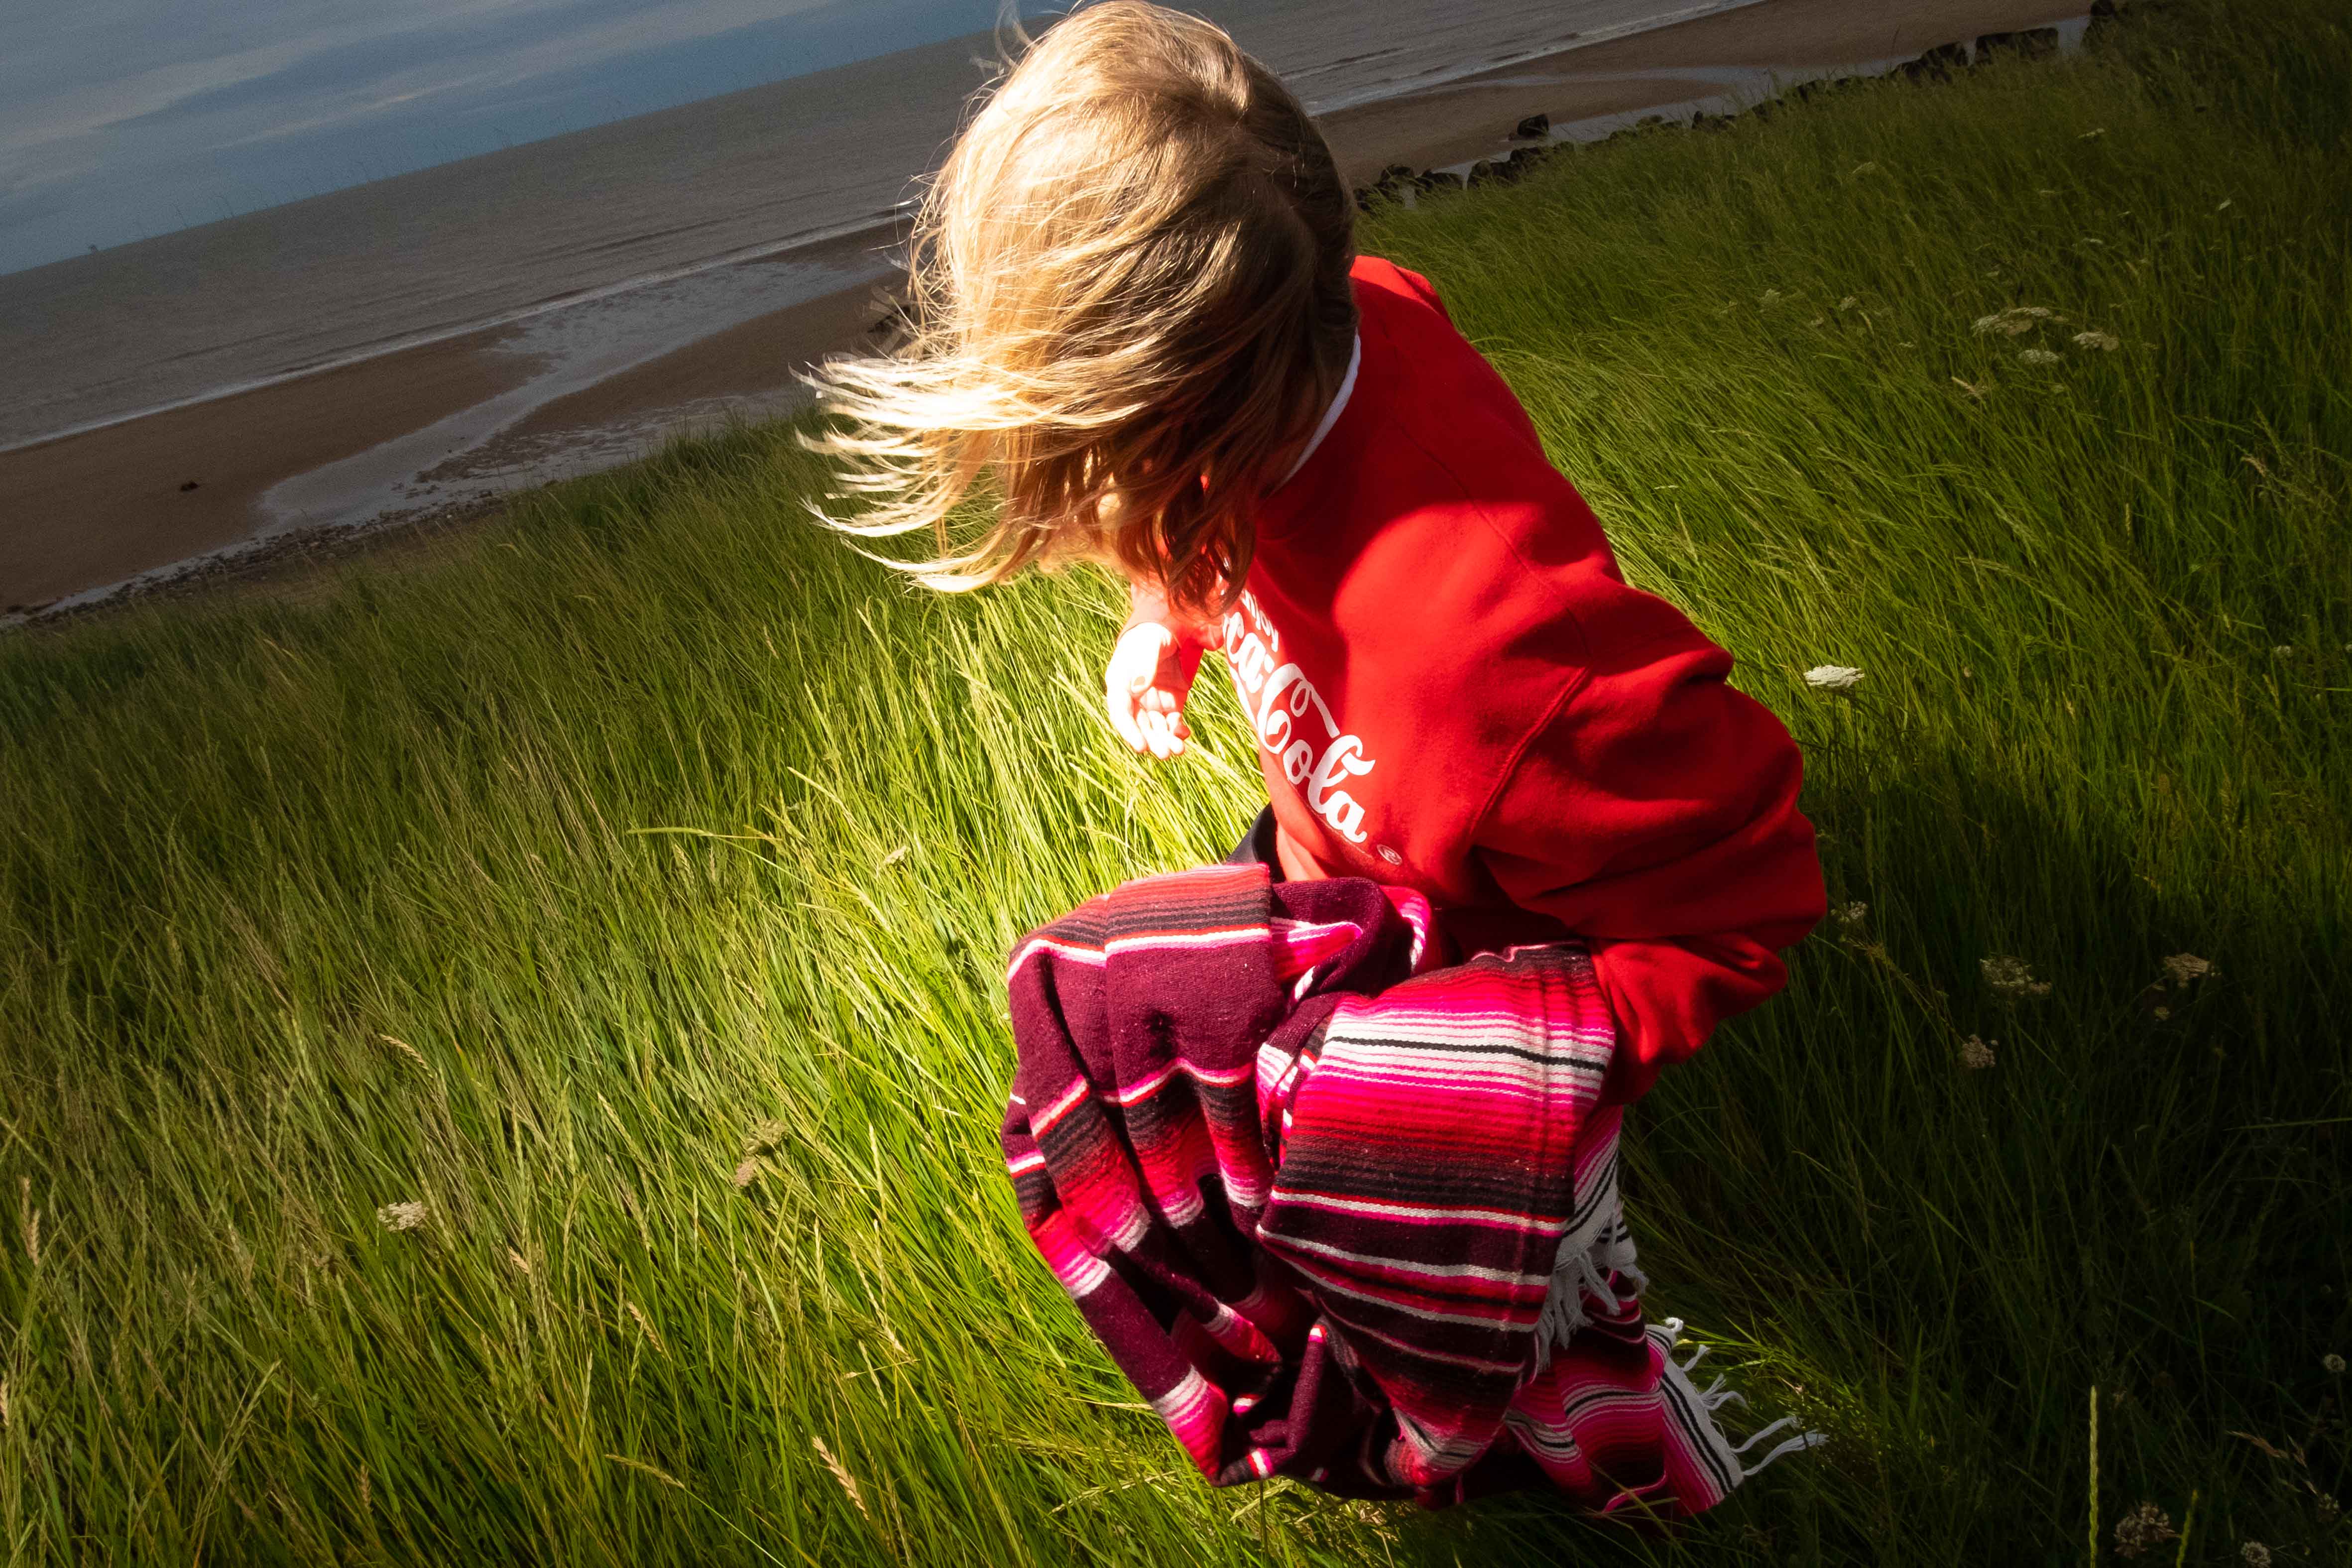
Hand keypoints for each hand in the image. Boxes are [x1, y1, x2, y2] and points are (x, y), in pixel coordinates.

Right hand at [1104, 620, 1203, 758]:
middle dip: (1152, 741)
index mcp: (1120, 683)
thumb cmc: (1152, 635)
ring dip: (1165, 740)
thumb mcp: (1148, 645)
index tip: (1141, 746)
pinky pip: (1172, 722)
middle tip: (1165, 754)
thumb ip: (1143, 664)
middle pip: (1140, 725)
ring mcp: (1152, 701)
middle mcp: (1134, 697)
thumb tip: (1137, 688)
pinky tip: (1184, 735)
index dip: (1129, 731)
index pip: (1121, 712)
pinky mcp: (1171, 702)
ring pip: (1156, 728)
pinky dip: (1177, 731)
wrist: (1169, 628)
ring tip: (1177, 751)